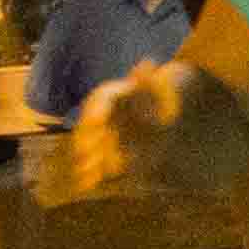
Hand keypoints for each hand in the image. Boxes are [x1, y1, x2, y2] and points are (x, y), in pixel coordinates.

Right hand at [60, 57, 190, 193]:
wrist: (162, 118)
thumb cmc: (161, 99)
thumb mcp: (161, 89)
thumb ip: (153, 80)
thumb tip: (148, 63)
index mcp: (113, 95)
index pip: (100, 99)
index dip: (96, 109)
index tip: (96, 121)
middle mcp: (102, 113)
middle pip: (89, 125)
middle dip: (86, 139)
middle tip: (86, 153)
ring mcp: (101, 132)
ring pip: (89, 145)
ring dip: (86, 159)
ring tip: (86, 174)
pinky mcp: (105, 149)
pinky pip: (95, 160)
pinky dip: (91, 172)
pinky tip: (88, 185)